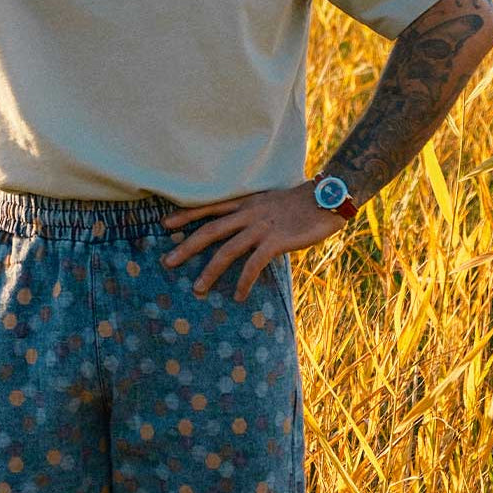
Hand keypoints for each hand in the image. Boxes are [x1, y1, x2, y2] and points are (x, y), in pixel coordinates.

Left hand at [159, 182, 347, 301]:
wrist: (328, 196)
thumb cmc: (302, 202)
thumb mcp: (271, 203)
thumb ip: (255, 215)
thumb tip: (243, 230)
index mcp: (246, 203)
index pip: (209, 207)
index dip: (186, 215)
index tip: (165, 225)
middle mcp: (248, 214)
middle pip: (210, 230)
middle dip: (187, 246)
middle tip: (167, 262)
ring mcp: (261, 227)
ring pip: (227, 250)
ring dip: (210, 271)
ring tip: (198, 289)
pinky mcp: (276, 241)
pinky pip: (254, 264)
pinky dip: (244, 281)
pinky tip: (238, 296)